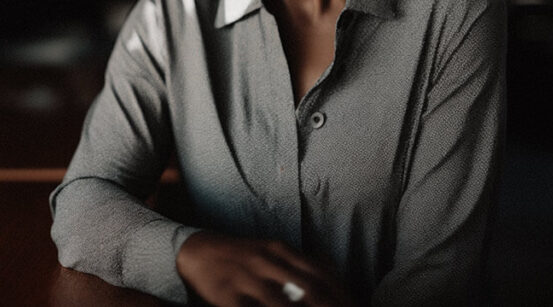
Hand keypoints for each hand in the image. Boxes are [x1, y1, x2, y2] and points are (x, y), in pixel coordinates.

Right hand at [176, 231, 353, 306]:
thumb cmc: (242, 257)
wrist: (197, 252)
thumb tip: (331, 277)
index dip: (340, 294)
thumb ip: (297, 265)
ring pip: (281, 305)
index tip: (354, 306)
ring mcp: (248, 279)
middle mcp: (267, 262)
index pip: (320, 273)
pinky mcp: (229, 297)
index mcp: (280, 250)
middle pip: (308, 289)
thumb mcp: (271, 252)